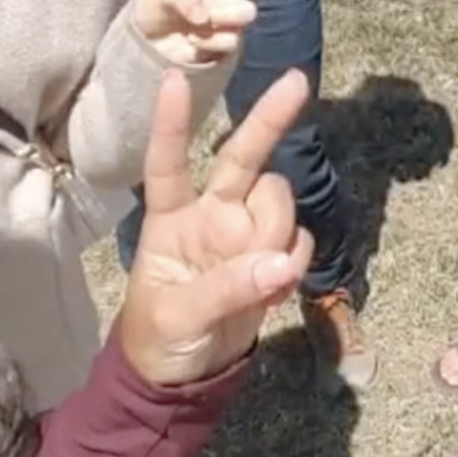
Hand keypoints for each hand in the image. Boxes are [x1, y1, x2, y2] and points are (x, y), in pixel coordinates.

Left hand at [115, 69, 314, 385]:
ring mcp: (243, 234)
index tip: (174, 77)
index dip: (171, 124)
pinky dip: (294, 263)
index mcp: (169, 220)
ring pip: (279, 204)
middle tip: (298, 81)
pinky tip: (274, 291)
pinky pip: (298, 241)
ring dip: (278, 235)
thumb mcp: (178, 318)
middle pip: (242, 158)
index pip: (168, 164)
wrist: (185, 379)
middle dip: (269, 119)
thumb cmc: (159, 340)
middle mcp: (210, 215)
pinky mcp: (270, 257)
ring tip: (259, 282)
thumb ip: (227, 289)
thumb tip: (278, 264)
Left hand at [135, 0, 332, 62]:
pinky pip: (231, 40)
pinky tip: (193, 41)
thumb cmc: (152, 8)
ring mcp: (232, 14)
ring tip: (198, 23)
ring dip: (224, 18)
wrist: (148, 46)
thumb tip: (208, 16)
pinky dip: (209, 43)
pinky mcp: (230, 41)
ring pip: (247, 13)